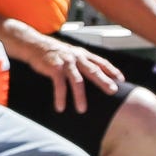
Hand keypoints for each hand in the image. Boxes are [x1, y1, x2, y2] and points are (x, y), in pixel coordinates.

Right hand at [7, 28, 124, 113]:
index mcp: (82, 54)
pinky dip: (60, 97)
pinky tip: (61, 107)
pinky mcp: (54, 68)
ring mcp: (65, 62)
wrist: (33, 45)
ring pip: (77, 81)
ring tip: (82, 110)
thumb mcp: (71, 54)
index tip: (121, 79)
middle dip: (104, 81)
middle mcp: (76, 57)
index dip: (112, 70)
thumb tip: (95, 75)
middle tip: (113, 92)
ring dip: (80, 96)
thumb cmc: (53, 53)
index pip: (101, 62)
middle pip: (93, 70)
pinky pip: (59, 85)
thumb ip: (82, 62)